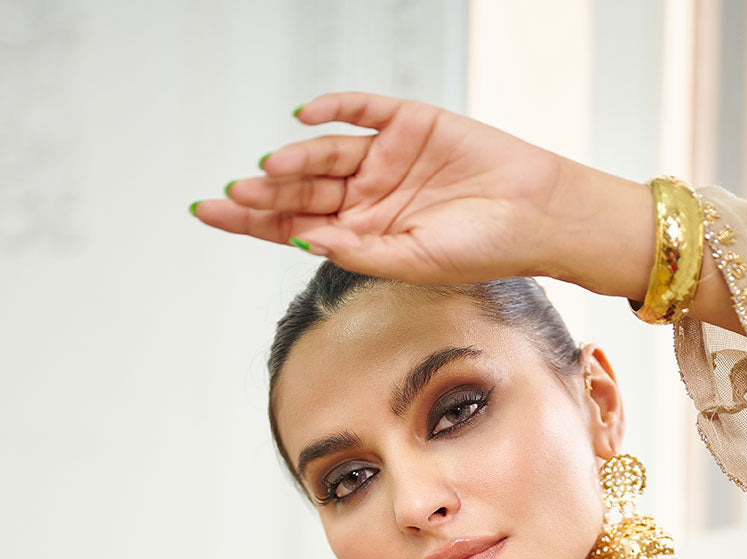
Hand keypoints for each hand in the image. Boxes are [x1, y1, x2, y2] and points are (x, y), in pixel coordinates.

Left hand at [190, 91, 652, 295]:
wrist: (537, 216)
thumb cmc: (485, 250)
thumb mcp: (413, 262)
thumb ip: (358, 251)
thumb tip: (302, 238)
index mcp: (364, 234)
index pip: (294, 225)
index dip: (251, 220)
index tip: (209, 213)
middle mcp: (368, 195)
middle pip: (299, 190)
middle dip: (260, 194)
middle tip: (228, 197)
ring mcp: (387, 157)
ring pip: (325, 154)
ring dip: (294, 161)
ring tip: (269, 170)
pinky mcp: (409, 122)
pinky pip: (362, 109)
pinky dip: (333, 108)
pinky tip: (305, 116)